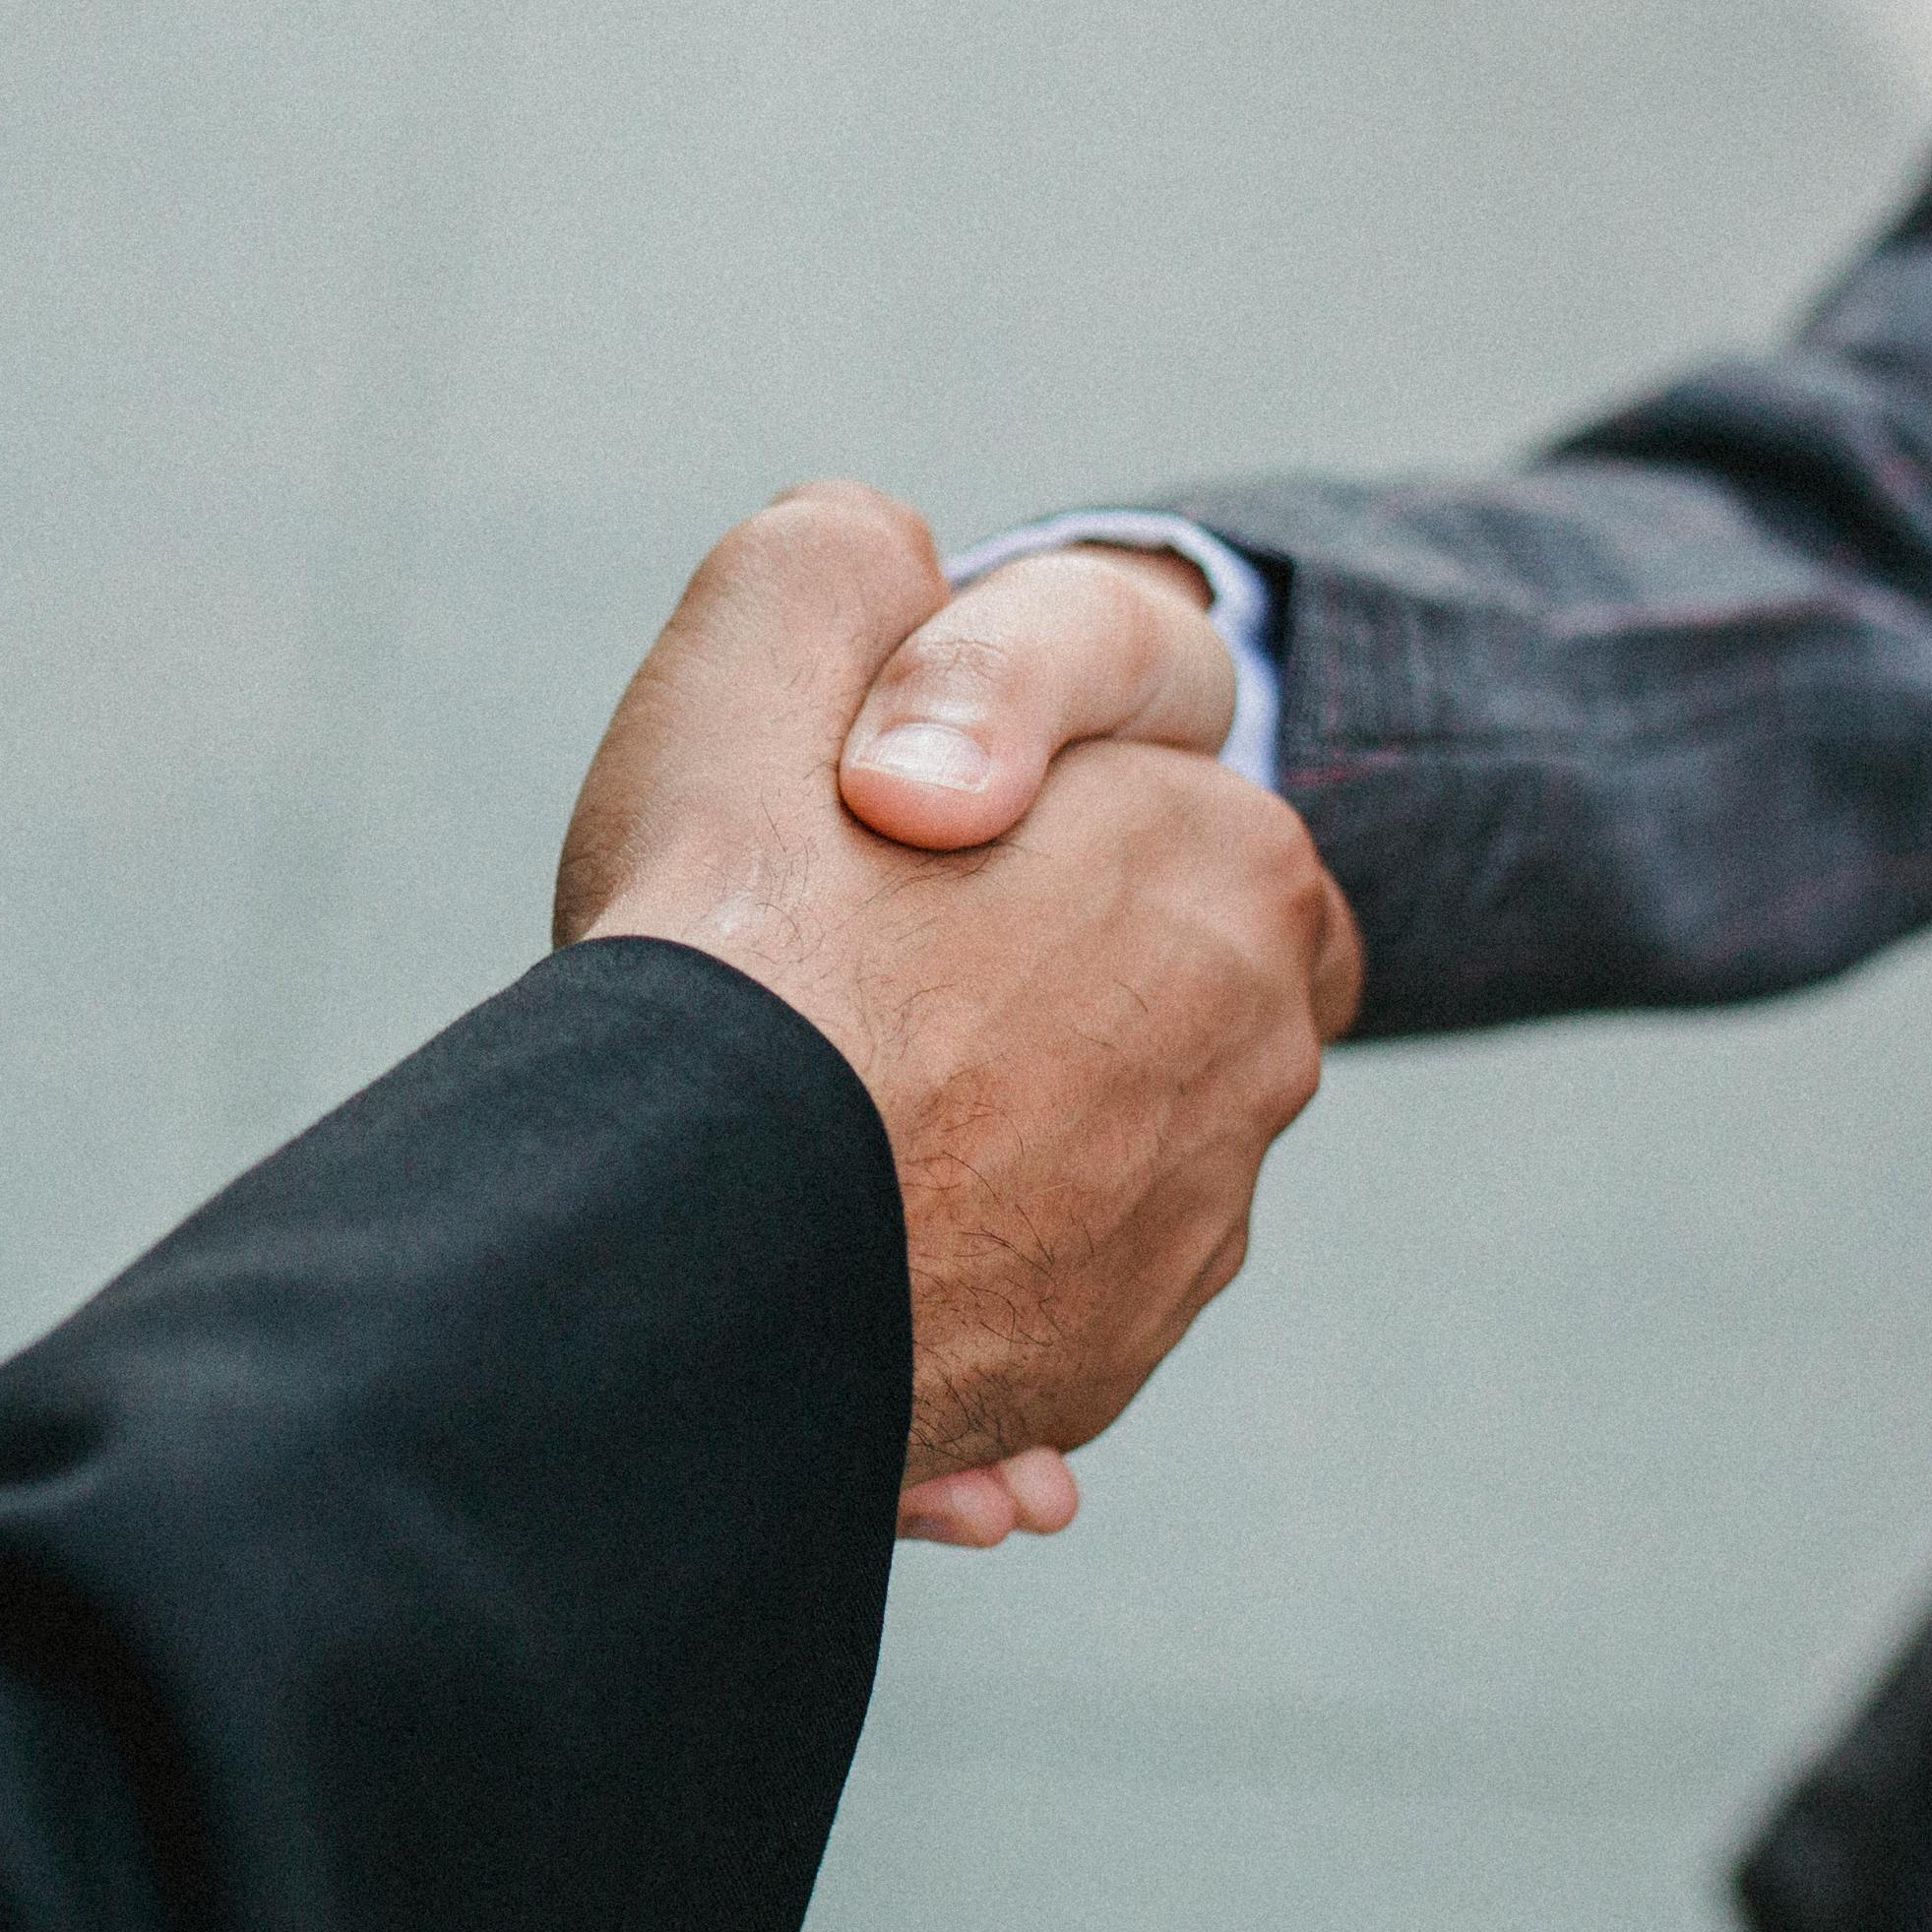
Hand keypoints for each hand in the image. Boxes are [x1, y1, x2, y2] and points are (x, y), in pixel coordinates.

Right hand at [555, 488, 1360, 1539]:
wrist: (677, 1239)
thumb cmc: (734, 920)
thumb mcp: (779, 613)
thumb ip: (853, 559)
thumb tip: (894, 579)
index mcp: (1232, 861)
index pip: (1189, 825)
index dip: (1037, 830)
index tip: (909, 857)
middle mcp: (1254, 1058)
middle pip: (1148, 999)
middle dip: (1035, 998)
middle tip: (858, 992)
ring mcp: (1182, 1235)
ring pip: (1090, 1165)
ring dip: (992, 1153)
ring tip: (829, 1134)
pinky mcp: (1094, 1372)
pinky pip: (1035, 1310)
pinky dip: (960, 1292)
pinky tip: (842, 1260)